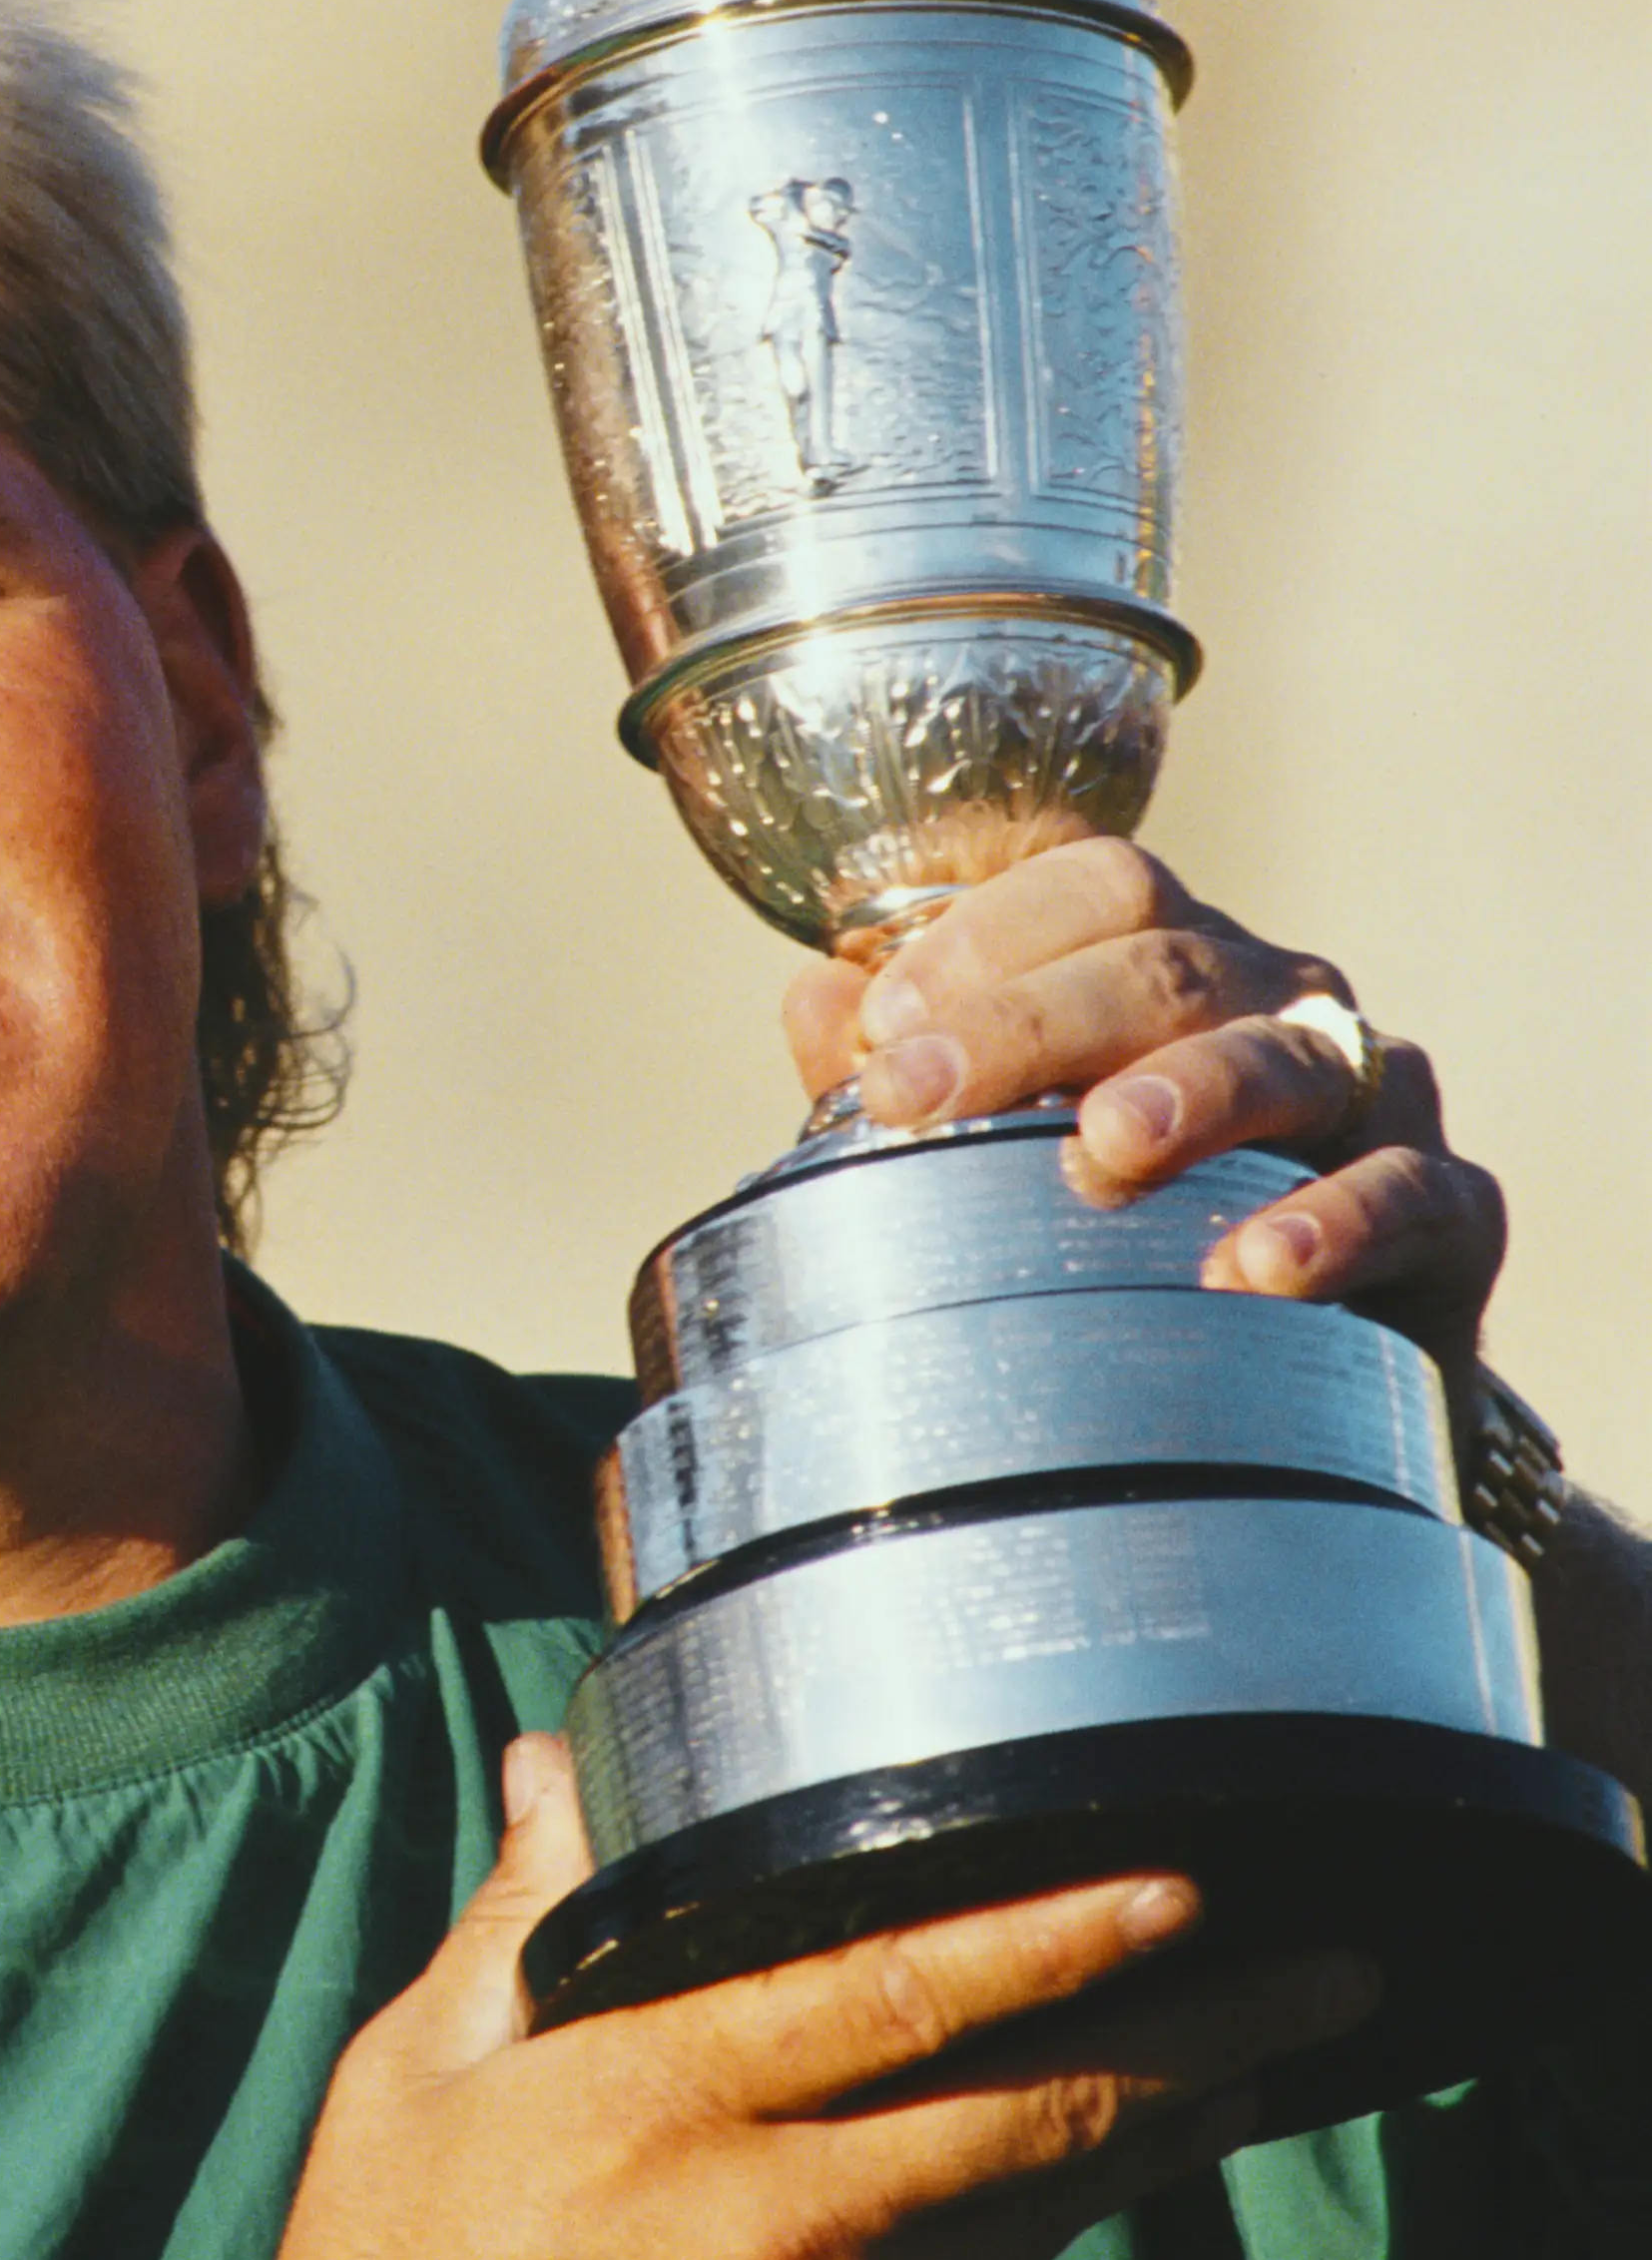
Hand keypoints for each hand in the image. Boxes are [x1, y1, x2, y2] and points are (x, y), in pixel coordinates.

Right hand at [259, 1735, 1374, 2259]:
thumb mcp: (415, 2077)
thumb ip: (520, 1917)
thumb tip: (563, 1768)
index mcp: (650, 2100)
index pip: (893, 1990)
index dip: (1049, 1937)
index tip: (1176, 1883)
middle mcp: (772, 2220)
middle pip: (1034, 2107)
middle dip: (1201, 2033)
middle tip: (1328, 1971)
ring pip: (1032, 2205)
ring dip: (1155, 2128)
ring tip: (1252, 2061)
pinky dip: (1027, 2221)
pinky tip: (1072, 2174)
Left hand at [776, 838, 1504, 1396]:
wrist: (1305, 1375)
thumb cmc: (1134, 1230)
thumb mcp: (1006, 1151)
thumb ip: (913, 1080)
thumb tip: (809, 999)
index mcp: (1177, 959)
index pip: (1097, 884)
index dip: (987, 934)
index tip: (881, 1026)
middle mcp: (1282, 998)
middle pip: (1165, 963)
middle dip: (1031, 1024)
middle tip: (918, 1097)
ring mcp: (1374, 1094)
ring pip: (1282, 1056)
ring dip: (1188, 1093)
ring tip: (1105, 1150)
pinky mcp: (1450, 1208)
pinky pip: (1407, 1192)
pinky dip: (1337, 1222)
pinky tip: (1257, 1266)